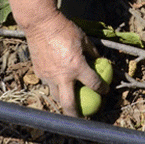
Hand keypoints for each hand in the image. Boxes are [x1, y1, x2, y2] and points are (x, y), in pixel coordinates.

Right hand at [2, 0, 106, 116]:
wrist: (41, 24)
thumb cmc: (65, 29)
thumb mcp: (83, 38)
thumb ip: (92, 52)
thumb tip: (99, 60)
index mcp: (77, 67)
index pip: (93, 84)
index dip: (102, 89)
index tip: (105, 91)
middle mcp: (63, 76)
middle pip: (69, 103)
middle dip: (76, 115)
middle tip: (83, 118)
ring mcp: (49, 76)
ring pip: (56, 96)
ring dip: (63, 102)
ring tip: (69, 105)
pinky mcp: (39, 72)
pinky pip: (48, 84)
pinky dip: (54, 86)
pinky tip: (58, 85)